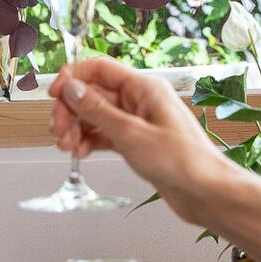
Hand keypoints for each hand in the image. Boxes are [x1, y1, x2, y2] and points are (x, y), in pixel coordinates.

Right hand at [47, 59, 236, 216]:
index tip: (54, 95)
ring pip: (96, 115)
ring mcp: (138, 121)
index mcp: (144, 87)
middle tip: (59, 132)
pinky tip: (80, 153)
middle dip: (71, 110)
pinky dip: (89, 141)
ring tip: (67, 147)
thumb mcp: (131, 134)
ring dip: (77, 128)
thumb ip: (97, 110)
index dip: (72, 78)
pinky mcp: (136, 141)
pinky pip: (104, 134)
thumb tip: (71, 89)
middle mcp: (140, 100)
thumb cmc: (182, 162)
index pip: (99, 69)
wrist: (206, 193)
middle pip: (93, 93)